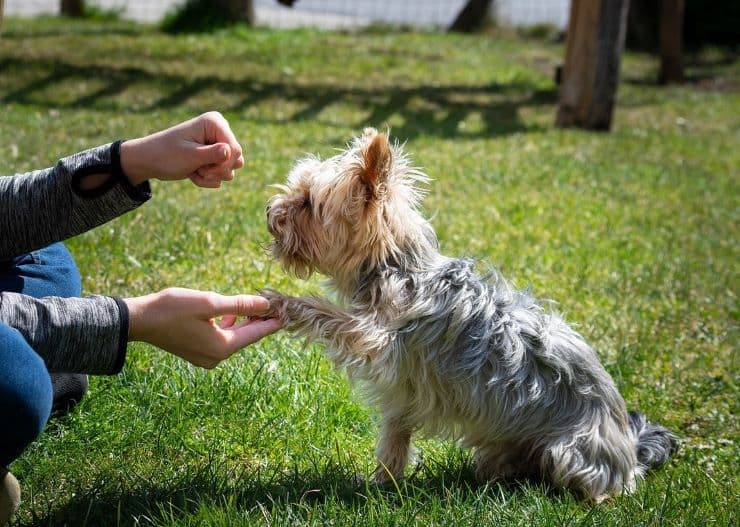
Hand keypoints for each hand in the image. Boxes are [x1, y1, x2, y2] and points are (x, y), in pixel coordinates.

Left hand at [120, 111, 244, 187]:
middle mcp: (220, 131)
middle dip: (218, 171)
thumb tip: (232, 151)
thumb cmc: (166, 154)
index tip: (205, 169)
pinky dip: (208, 178)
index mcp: (215, 122)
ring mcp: (218, 144)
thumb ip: (213, 154)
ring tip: (194, 170)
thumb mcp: (189, 156)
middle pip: (237, 159)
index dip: (224, 164)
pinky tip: (193, 172)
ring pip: (231, 169)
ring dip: (212, 176)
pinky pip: (223, 174)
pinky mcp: (215, 156)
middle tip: (199, 170)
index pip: (235, 149)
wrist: (150, 161)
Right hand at [124, 288, 281, 368]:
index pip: (256, 334)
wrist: (138, 321)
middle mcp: (216, 357)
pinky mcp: (196, 352)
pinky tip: (231, 314)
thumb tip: (265, 305)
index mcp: (222, 347)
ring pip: (234, 338)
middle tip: (275, 305)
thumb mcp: (210, 303)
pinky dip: (229, 327)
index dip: (273, 322)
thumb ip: (239, 305)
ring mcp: (205, 357)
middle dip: (259, 321)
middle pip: (246, 337)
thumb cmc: (172, 309)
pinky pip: (221, 340)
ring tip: (257, 306)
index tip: (289, 312)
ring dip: (244, 322)